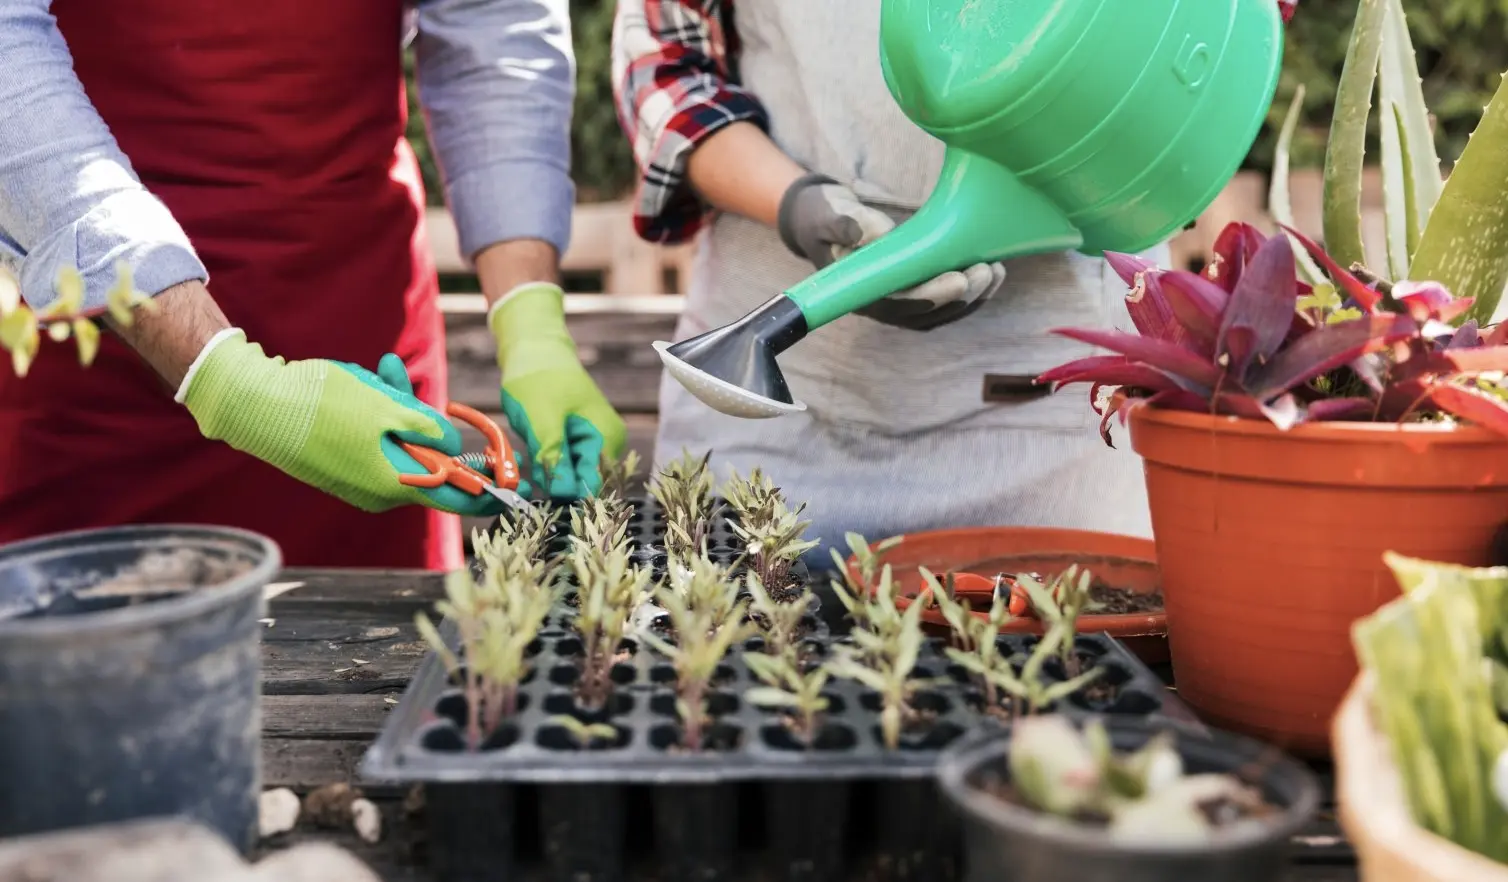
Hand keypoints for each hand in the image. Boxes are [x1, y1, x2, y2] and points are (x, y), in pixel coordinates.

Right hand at [179, 330, 509, 516]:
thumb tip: (456, 448)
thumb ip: (430, 429)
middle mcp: (380, 491)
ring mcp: (359, 480)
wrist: (255, 406)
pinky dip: (378, 413)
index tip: (515, 474)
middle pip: (429, 458)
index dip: (491, 487)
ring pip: (400, 441)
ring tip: (379, 369)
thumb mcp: (388, 408)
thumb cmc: (323, 405)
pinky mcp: (342, 466)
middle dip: (425, 418)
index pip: (460, 499)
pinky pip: (376, 441)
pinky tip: (365, 379)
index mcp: (397, 484)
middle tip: (399, 377)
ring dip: (397, 405)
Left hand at [491, 283, 626, 499]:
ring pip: (566, 477)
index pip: (593, 486)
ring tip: (529, 446)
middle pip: (580, 484)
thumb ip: (555, 459)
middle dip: (551, 481)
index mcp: (606, 439)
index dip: (567, 496)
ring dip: (543, 471)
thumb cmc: (539, 378)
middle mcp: (605, 445)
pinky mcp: (573, 442)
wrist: (533, 349)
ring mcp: (589, 444)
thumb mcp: (542, 421)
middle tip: (528, 463)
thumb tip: (564, 495)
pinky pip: (559, 465)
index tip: (539, 495)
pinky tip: (529, 447)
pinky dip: (542, 462)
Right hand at [777, 173, 1006, 329]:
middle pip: (926, 312)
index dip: (930, 298)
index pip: (898, 304)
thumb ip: (846, 223)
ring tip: (996, 271)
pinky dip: (972, 290)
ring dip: (973, 296)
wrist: (824, 216)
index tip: (958, 280)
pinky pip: (947, 298)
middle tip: (987, 271)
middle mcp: (881, 302)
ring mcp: (900, 298)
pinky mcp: (916, 287)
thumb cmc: (824, 214)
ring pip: (942, 310)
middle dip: (962, 296)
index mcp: (859, 292)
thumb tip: (876, 235)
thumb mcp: (827, 212)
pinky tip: (993, 271)